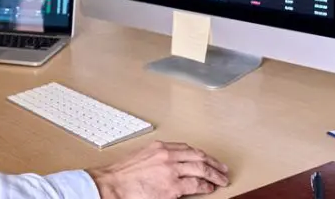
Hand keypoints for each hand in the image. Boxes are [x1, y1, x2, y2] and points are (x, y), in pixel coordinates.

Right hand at [87, 141, 228, 198]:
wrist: (111, 185)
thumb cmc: (122, 175)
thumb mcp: (141, 157)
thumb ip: (158, 158)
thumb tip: (172, 165)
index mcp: (160, 147)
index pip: (187, 148)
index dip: (201, 155)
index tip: (207, 159)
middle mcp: (167, 156)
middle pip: (198, 156)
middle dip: (213, 163)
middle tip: (222, 169)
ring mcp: (171, 171)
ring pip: (201, 168)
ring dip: (214, 174)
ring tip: (221, 179)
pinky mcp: (172, 187)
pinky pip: (196, 185)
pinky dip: (205, 186)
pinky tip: (210, 188)